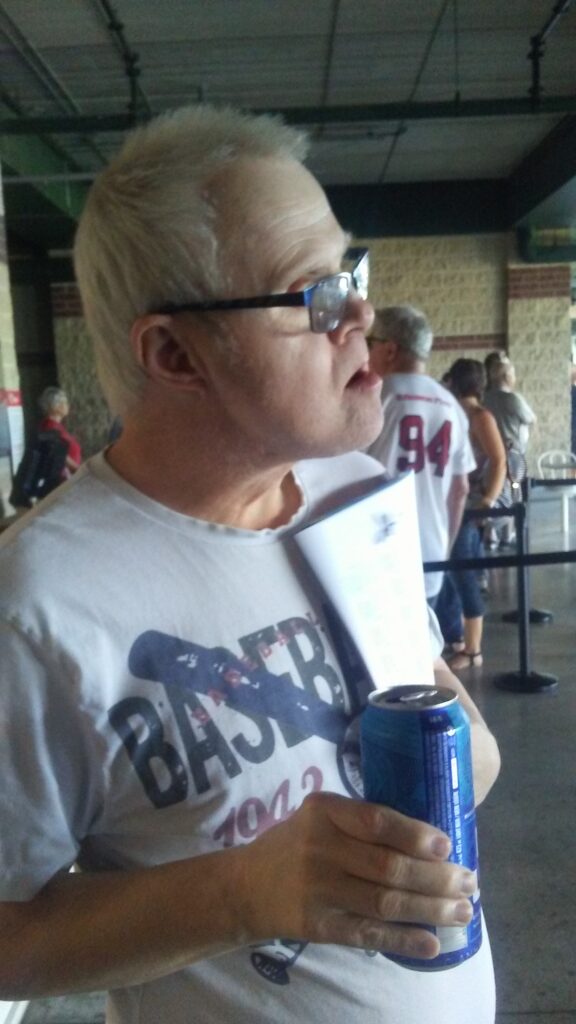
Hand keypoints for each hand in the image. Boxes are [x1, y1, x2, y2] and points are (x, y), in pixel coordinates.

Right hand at [233, 791, 474, 960]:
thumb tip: (431, 838)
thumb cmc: (297, 843)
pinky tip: (432, 943)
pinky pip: (369, 934)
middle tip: (469, 882)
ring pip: (385, 902)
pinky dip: (403, 940)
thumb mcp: (319, 817)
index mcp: (323, 810)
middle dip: (436, 877)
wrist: (245, 886)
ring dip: (430, 909)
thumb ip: (362, 821)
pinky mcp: (318, 925)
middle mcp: (320, 847)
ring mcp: (318, 889)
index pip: (376, 821)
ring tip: (462, 912)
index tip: (448, 846)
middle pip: (388, 866)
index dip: (416, 835)